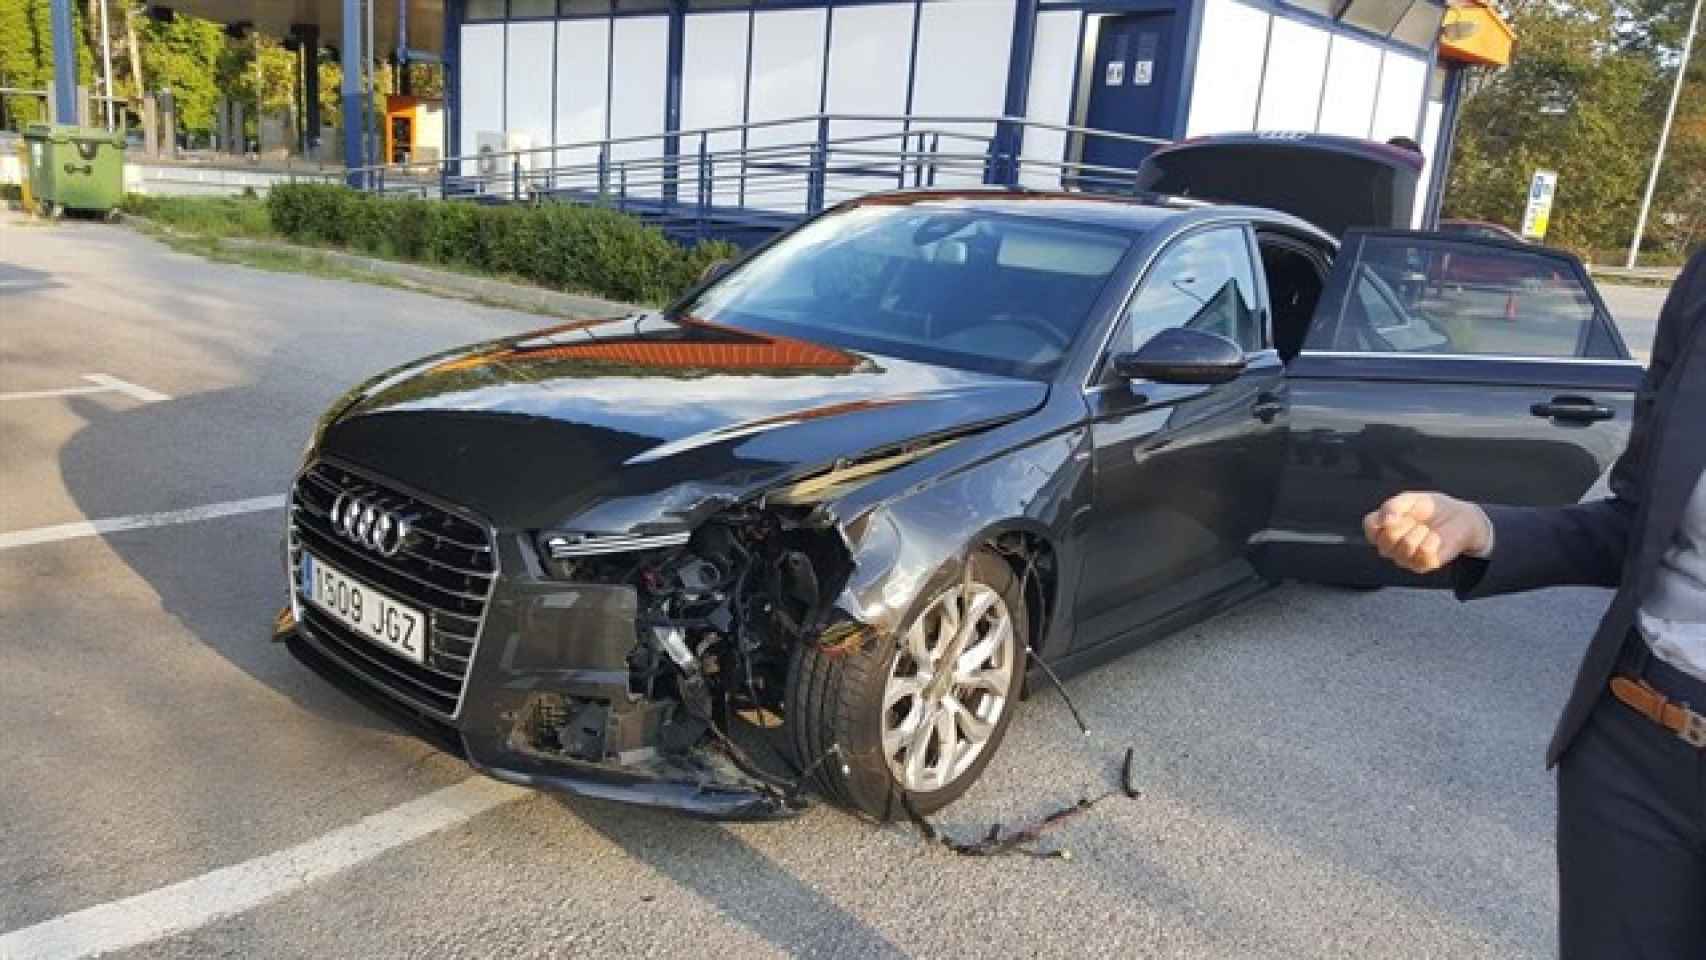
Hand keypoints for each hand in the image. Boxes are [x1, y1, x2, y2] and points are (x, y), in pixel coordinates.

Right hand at [1362, 491, 1492, 573]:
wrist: (1459, 517)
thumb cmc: (1431, 509)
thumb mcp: (1409, 499)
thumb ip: (1392, 506)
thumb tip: (1385, 521)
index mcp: (1383, 529)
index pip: (1370, 528)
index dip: (1384, 518)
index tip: (1399, 512)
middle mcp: (1390, 547)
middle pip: (1386, 539)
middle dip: (1406, 524)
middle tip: (1416, 520)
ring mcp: (1405, 558)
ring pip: (1406, 546)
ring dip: (1421, 532)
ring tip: (1427, 529)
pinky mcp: (1422, 565)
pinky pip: (1424, 552)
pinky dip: (1433, 541)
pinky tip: (1435, 539)